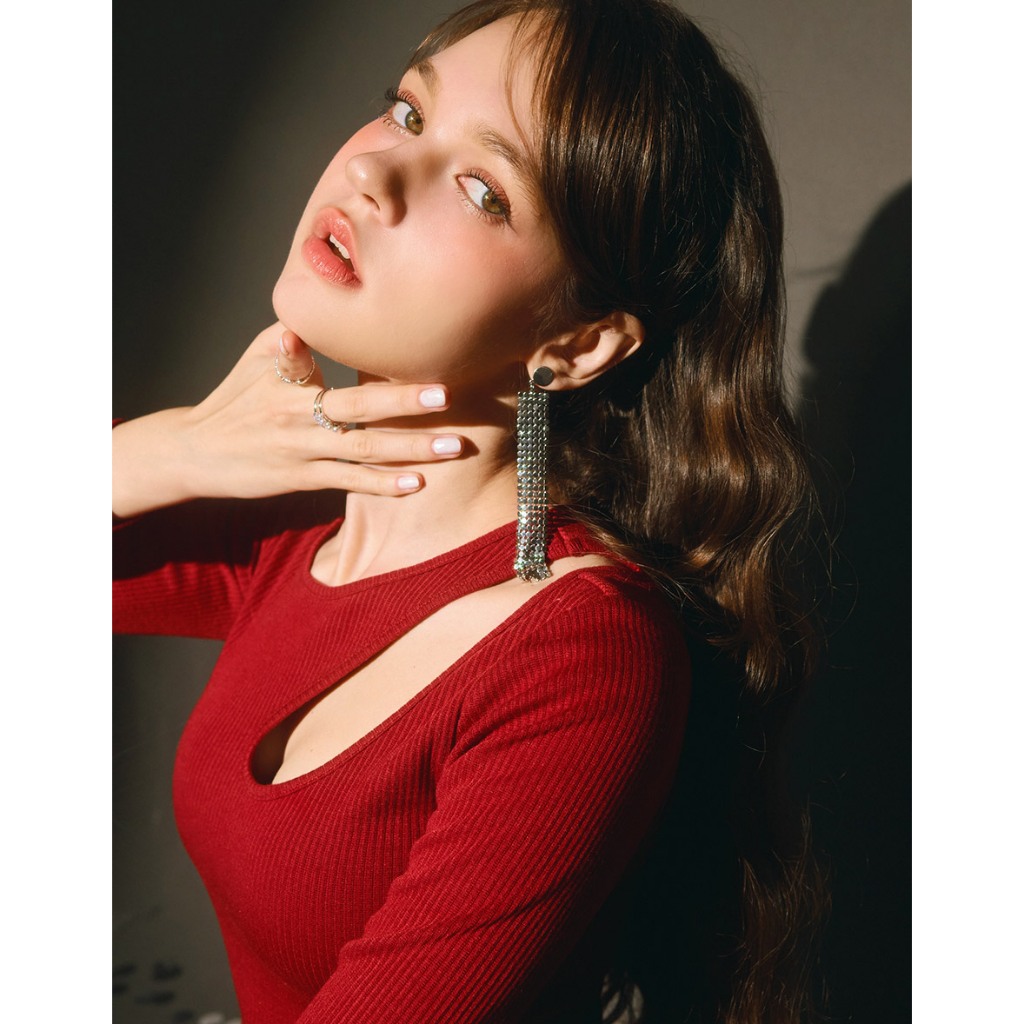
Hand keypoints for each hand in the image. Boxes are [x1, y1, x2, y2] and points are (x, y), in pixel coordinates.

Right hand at [113, 323, 463, 517]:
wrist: (193, 451)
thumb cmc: (235, 397)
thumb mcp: (257, 357)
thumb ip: (295, 335)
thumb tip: (322, 306)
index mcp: (290, 375)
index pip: (339, 362)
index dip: (374, 355)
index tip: (417, 344)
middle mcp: (297, 413)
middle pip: (360, 406)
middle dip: (407, 401)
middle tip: (449, 395)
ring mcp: (302, 449)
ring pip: (363, 448)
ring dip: (411, 449)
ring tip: (453, 447)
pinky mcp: (301, 478)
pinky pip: (349, 481)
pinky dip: (383, 483)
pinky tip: (417, 484)